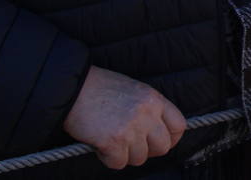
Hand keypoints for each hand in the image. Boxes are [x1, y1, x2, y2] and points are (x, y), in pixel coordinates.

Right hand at [62, 67, 184, 169]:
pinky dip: (108, 159)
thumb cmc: (99, 88)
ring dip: (125, 155)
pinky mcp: (113, 141)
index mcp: (154, 99)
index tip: (159, 142)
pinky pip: (118, 163)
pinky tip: (100, 145)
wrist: (72, 88)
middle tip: (132, 146)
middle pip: (163, 147)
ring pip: (140, 158)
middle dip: (147, 151)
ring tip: (112, 141)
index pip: (179, 126)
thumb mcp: (134, 91)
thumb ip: (149, 109)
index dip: (171, 139)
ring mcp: (132, 128)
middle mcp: (147, 114)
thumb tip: (156, 131)